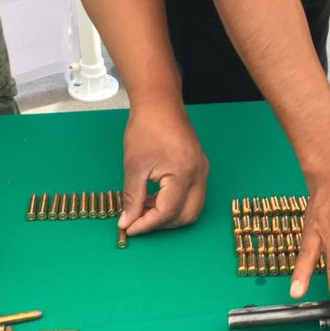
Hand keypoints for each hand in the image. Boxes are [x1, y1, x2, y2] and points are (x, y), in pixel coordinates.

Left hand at [118, 101, 208, 233]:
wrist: (160, 102)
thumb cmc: (146, 128)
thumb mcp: (134, 165)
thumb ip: (132, 197)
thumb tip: (127, 220)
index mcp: (183, 173)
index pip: (168, 211)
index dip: (147, 224)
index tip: (129, 227)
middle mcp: (199, 174)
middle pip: (186, 215)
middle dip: (161, 224)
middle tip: (137, 222)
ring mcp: (202, 170)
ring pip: (191, 207)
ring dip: (168, 214)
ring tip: (144, 209)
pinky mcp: (199, 167)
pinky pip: (191, 194)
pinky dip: (174, 202)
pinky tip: (154, 197)